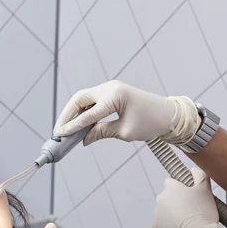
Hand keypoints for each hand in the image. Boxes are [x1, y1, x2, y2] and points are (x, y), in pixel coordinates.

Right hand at [54, 80, 198, 145]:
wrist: (168, 114)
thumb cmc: (151, 122)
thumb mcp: (124, 132)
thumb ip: (101, 133)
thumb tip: (83, 139)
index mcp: (115, 96)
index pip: (88, 114)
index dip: (73, 126)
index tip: (60, 135)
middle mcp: (110, 88)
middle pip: (79, 100)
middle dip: (67, 115)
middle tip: (58, 131)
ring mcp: (110, 88)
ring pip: (83, 99)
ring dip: (72, 113)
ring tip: (64, 129)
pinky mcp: (111, 92)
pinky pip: (91, 101)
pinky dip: (82, 111)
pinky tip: (77, 123)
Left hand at [153, 168, 226, 227]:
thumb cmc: (203, 211)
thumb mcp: (205, 189)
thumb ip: (199, 175)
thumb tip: (193, 169)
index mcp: (170, 187)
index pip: (170, 181)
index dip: (180, 187)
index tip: (188, 194)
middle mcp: (160, 198)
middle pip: (167, 197)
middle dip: (175, 201)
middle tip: (191, 209)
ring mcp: (156, 213)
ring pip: (164, 210)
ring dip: (172, 212)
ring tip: (187, 220)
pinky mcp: (156, 226)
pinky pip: (162, 223)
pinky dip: (169, 225)